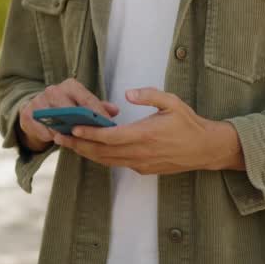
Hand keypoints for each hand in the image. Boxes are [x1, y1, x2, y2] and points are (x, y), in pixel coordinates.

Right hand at [18, 78, 119, 153]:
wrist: (36, 110)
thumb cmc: (64, 107)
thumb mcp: (81, 104)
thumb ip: (98, 107)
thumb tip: (115, 111)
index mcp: (70, 85)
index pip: (87, 99)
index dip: (98, 114)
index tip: (108, 126)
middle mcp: (54, 90)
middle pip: (72, 110)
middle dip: (84, 125)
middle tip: (95, 137)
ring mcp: (39, 102)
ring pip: (58, 122)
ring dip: (68, 133)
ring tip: (79, 141)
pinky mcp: (28, 114)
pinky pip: (44, 130)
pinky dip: (53, 137)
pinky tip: (60, 140)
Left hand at [53, 87, 242, 174]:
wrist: (205, 149)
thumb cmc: (189, 123)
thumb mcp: (173, 102)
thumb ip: (149, 95)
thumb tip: (128, 94)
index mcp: (145, 135)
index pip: (110, 137)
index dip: (90, 134)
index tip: (73, 129)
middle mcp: (140, 153)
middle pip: (102, 153)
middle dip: (78, 146)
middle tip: (59, 137)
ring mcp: (141, 163)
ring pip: (107, 161)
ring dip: (86, 153)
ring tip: (68, 143)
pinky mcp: (143, 169)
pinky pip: (116, 164)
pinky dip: (101, 157)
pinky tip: (90, 149)